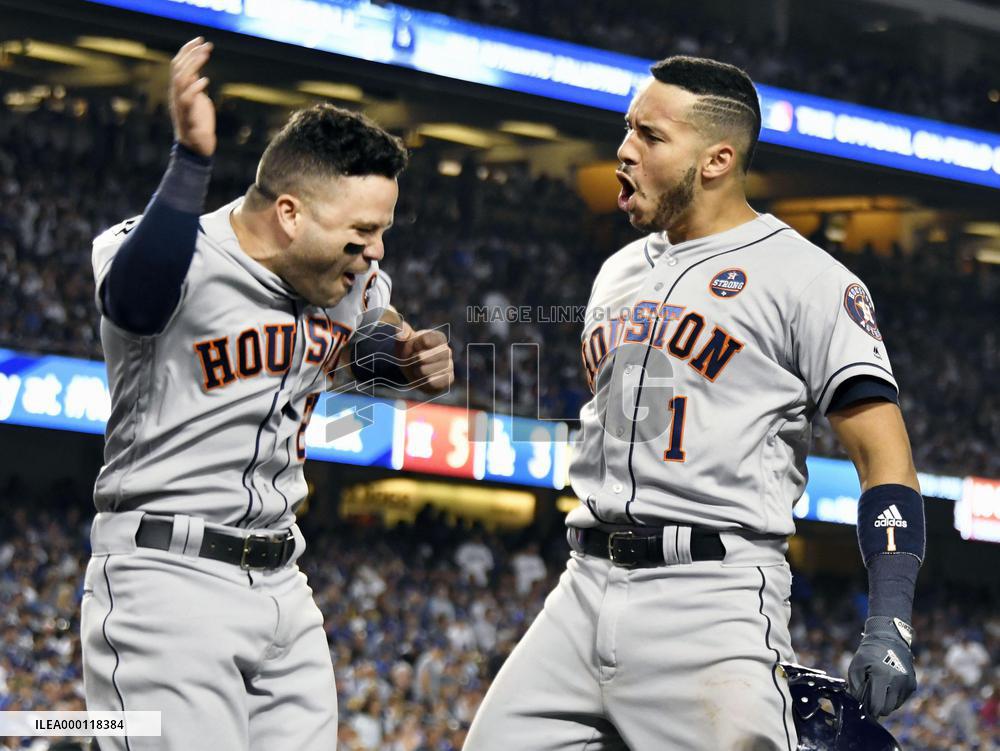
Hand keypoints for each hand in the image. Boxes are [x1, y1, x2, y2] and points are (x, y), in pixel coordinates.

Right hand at [169, 37, 215, 156]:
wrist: (197, 148)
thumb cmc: (199, 124)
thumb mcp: (198, 100)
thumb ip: (195, 86)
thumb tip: (196, 73)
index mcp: (178, 90)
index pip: (178, 64)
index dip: (187, 50)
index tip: (200, 40)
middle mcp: (176, 95)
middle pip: (178, 68)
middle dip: (191, 53)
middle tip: (206, 44)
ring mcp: (180, 105)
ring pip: (180, 80)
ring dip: (193, 65)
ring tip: (205, 55)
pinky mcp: (187, 116)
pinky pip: (187, 99)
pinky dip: (195, 88)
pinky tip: (205, 80)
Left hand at [397, 327, 453, 393]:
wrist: (414, 369)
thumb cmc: (410, 351)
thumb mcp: (404, 340)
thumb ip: (402, 332)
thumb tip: (399, 331)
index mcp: (438, 337)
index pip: (425, 340)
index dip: (415, 346)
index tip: (414, 347)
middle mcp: (447, 350)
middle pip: (422, 357)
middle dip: (413, 360)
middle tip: (414, 360)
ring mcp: (449, 365)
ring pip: (425, 372)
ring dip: (416, 372)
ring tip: (418, 369)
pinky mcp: (448, 379)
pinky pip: (433, 382)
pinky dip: (423, 382)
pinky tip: (423, 378)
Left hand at [848, 616, 916, 716]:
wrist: (889, 639)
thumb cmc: (869, 653)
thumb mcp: (856, 666)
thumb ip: (855, 686)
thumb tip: (858, 703)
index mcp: (882, 676)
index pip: (877, 704)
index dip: (870, 710)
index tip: (864, 708)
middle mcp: (898, 681)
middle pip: (887, 708)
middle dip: (878, 707)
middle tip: (870, 699)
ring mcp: (907, 683)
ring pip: (895, 705)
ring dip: (886, 702)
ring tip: (879, 689)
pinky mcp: (912, 684)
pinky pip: (901, 699)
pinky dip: (893, 697)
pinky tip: (887, 686)